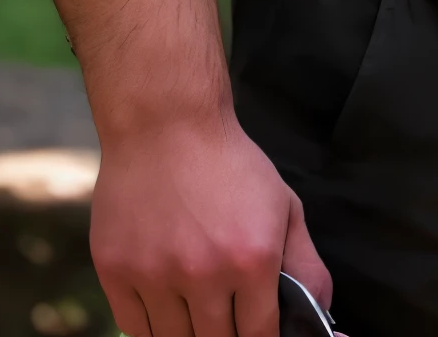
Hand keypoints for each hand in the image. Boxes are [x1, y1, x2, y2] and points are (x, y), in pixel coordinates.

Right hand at [90, 111, 331, 336]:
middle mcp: (203, 274)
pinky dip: (151, 324)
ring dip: (188, 330)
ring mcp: (155, 275)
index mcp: (252, 259)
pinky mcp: (115, 271)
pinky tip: (164, 299)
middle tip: (225, 313)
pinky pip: (134, 328)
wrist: (165, 121)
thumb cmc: (229, 162)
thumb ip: (306, 266)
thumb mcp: (283, 205)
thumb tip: (323, 319)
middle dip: (226, 333)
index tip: (255, 328)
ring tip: (195, 302)